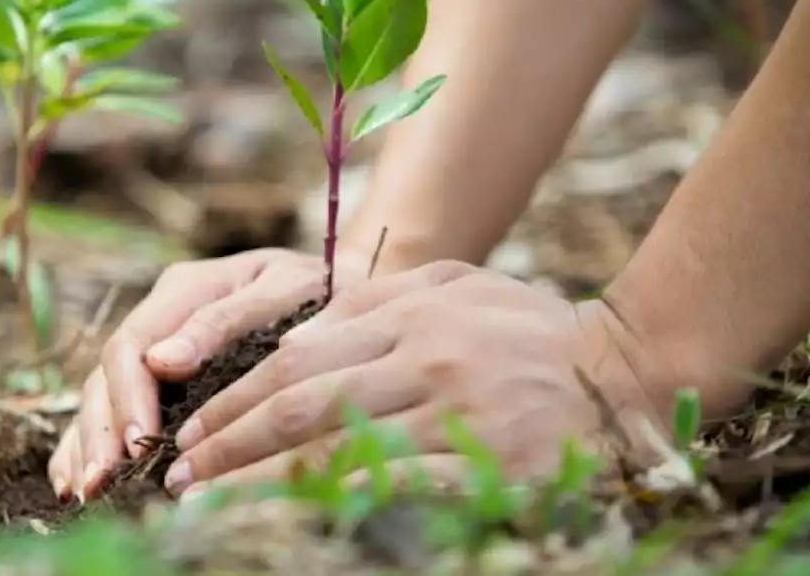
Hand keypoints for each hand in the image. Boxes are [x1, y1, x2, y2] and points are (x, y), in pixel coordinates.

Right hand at [47, 247, 372, 501]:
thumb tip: (162, 362)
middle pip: (109, 373)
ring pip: (102, 393)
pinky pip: (113, 407)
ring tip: (84, 491)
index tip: (139, 442)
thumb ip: (225, 321)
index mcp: (185, 288)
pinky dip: (88, 442)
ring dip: (88, 443)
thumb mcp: (283, 292)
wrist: (343, 285)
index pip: (134, 344)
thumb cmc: (320, 290)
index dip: (129, 396)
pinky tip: (75, 480)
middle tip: (101, 481)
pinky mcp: (161, 374)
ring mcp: (157, 345)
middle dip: (101, 430)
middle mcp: (162, 317)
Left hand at [160, 261, 700, 496]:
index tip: (191, 431)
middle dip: (228, 443)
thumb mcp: (456, 285)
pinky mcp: (485, 460)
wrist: (629, 370)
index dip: (235, 399)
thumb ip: (379, 302)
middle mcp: (425, 353)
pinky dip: (331, 505)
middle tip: (179, 476)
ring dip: (259, 483)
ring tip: (208, 506)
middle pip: (301, 403)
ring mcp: (455, 407)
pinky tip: (294, 522)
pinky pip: (392, 488)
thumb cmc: (532, 328)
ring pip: (334, 449)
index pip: (298, 357)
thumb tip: (296, 334)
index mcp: (410, 309)